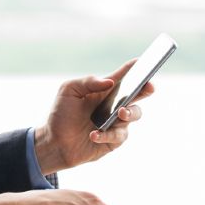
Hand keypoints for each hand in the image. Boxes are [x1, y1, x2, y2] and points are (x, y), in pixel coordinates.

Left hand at [34, 60, 153, 174]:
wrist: (54, 142)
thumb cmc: (61, 113)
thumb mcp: (69, 91)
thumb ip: (88, 82)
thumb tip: (109, 82)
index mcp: (104, 90)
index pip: (123, 76)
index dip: (135, 68)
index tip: (144, 61)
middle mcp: (114, 104)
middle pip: (137, 94)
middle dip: (146, 89)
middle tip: (149, 86)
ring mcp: (116, 122)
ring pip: (134, 114)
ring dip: (129, 113)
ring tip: (120, 113)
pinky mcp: (114, 140)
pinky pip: (118, 136)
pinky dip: (106, 135)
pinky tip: (94, 134)